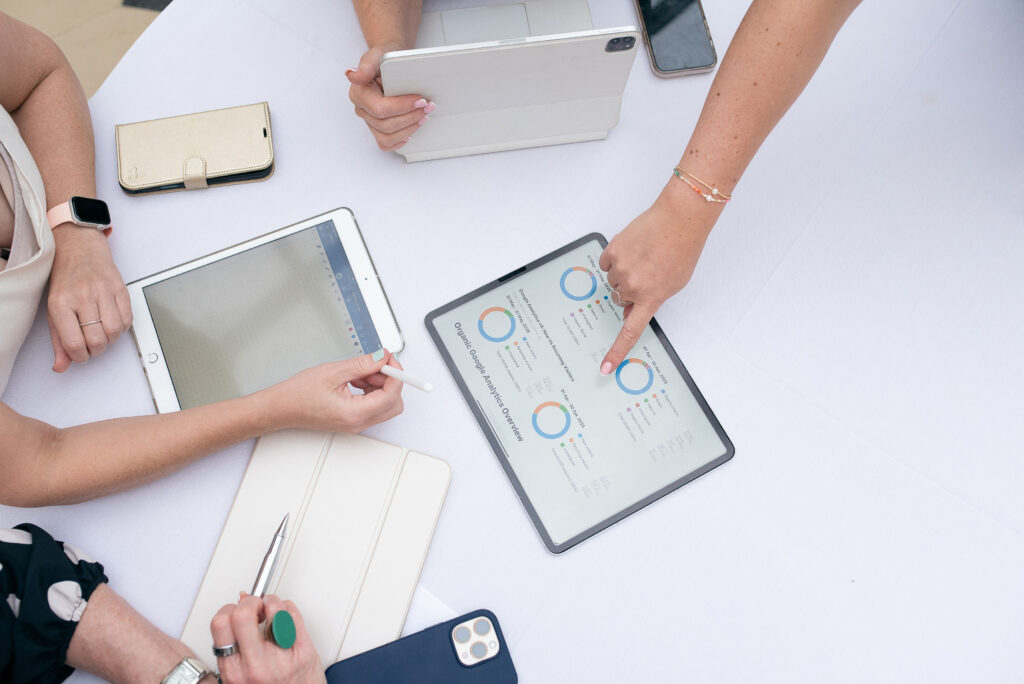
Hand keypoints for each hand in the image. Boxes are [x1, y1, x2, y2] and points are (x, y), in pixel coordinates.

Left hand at [46, 227, 131, 371]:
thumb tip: (61, 365)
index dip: (80, 356)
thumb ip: (58, 340)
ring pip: (114, 331)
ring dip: (111, 339)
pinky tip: (113, 323)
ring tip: (103, 333)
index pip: (74, 343)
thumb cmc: (66, 279)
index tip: (81, 355)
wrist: (79, 249)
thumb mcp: (54, 310)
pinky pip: (127, 319)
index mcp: (61, 303)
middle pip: (97, 340)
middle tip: (93, 345)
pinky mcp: (119, 288)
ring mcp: (102, 291)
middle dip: (97, 350)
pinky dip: (122, 328)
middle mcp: (82, 296)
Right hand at [211, 594, 325, 683]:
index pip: (220, 624)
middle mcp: (256, 665)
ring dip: (271, 602)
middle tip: (255, 607)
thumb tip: (236, 606)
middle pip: (242, 613)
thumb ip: (235, 644)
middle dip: (249, 602)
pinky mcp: (304, 652)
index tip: (236, 611)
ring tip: (272, 613)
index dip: (228, 610)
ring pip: (273, 607)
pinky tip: (286, 619)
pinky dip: (288, 609)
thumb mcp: (241, 674)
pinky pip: (293, 614)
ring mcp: (281, 658)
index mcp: (234, 671)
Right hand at [265, 351, 404, 431]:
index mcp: (354, 413)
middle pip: (394, 404)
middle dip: (390, 382)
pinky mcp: (353, 419)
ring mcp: (356, 423)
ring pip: (385, 404)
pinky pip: (373, 405)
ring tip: (359, 373)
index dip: (395, 375)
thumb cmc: (298, 394)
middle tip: (376, 365)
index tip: (390, 360)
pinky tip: (356, 379)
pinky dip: (371, 390)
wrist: (280, 408)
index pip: (391, 396)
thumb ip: (362, 365)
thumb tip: (381, 358)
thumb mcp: (333, 372)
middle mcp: (358, 422)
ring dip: (380, 385)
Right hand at [347, 45, 433, 150]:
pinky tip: (411, 130)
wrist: (389, 64)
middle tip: (427, 107)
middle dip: (410, 117)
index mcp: (359, 93)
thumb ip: (366, 66)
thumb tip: (352, 75)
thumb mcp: (377, 55)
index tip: (420, 100)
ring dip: (408, 129)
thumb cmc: (384, 58)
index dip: (402, 108)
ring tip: (423, 117)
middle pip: (386, 125)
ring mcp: (369, 120)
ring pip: (387, 137)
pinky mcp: (377, 128)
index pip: (381, 109)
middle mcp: (362, 109)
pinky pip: (385, 143)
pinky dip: (399, 141)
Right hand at [598, 184, 719, 373]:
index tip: (606, 367)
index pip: (630, 332)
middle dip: (629, 291)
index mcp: (651, 298)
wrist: (679, 219)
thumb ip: (652, 300)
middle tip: (644, 274)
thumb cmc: (682, 249)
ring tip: (642, 257)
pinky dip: (615, 258)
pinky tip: (632, 249)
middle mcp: (633, 286)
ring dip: (622, 273)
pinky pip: (606, 262)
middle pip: (620, 298)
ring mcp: (621, 268)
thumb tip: (629, 309)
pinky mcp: (612, 251)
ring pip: (612, 280)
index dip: (616, 352)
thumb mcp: (675, 283)